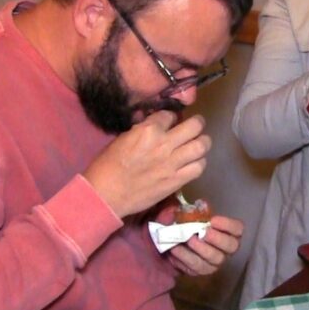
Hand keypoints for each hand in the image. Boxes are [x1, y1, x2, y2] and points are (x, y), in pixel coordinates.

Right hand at [83, 112, 209, 218]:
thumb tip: (156, 127)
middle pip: (194, 126)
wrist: (105, 194)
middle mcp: (164, 144)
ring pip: (202, 146)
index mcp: (148, 130)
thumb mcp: (123, 139)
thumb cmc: (107, 165)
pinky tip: (194, 162)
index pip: (170, 115)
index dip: (171, 118)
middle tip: (196, 126)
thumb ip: (143, 131)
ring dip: (203, 142)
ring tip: (200, 143)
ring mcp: (173, 163)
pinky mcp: (176, 181)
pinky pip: (199, 168)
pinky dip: (200, 163)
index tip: (171, 122)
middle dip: (197, 123)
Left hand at [169, 215, 243, 275]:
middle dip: (217, 238)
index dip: (228, 225)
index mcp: (228, 232)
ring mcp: (215, 262)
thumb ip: (191, 210)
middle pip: (231, 246)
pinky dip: (184, 257)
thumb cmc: (187, 225)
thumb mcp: (188, 214)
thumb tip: (196, 205)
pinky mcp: (202, 271)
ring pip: (214, 258)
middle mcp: (226, 248)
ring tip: (187, 240)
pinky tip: (175, 249)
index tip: (213, 220)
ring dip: (200, 249)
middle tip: (203, 233)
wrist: (173, 243)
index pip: (237, 228)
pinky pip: (196, 267)